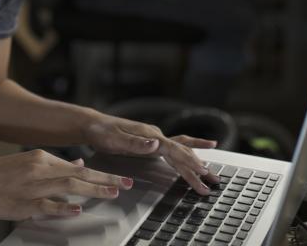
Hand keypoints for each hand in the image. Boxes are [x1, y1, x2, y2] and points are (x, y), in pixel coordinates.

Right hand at [0, 149, 132, 220]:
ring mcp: (32, 187)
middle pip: (80, 175)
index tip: (119, 177)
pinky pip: (48, 206)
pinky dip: (64, 207)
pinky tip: (78, 208)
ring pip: (69, 187)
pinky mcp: (23, 203)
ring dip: (93, 190)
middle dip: (106, 179)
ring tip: (113, 193)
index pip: (78, 166)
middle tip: (127, 183)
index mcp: (41, 157)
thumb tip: (79, 163)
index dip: (101, 173)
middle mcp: (40, 169)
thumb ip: (54, 164)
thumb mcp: (27, 162)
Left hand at [83, 113, 219, 195]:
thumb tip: (156, 144)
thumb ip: (136, 143)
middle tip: (213, 182)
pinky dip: (188, 149)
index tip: (202, 172)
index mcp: (150, 135)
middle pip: (182, 152)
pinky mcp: (151, 142)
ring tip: (211, 172)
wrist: (94, 125)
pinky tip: (198, 151)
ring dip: (196, 162)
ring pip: (181, 151)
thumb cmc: (102, 132)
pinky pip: (174, 147)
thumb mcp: (115, 140)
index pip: (174, 149)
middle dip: (198, 168)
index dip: (189, 162)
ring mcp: (154, 138)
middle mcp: (156, 135)